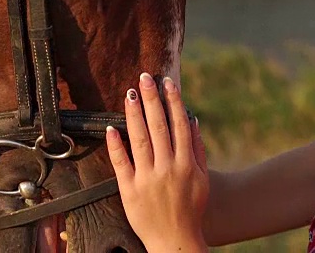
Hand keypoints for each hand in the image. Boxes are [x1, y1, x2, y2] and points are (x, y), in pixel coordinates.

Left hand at [106, 73, 208, 251]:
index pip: (178, 124)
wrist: (175, 240)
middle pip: (159, 126)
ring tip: (130, 94)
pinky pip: (121, 163)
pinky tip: (112, 127)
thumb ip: (197, 148)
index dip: (172, 101)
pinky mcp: (130, 190)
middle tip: (145, 78)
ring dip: (134, 114)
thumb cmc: (191, 208)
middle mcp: (168, 168)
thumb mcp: (202, 178)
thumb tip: (192, 118)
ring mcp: (148, 178)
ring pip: (140, 139)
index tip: (167, 82)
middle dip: (151, 100)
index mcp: (186, 163)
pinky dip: (116, 145)